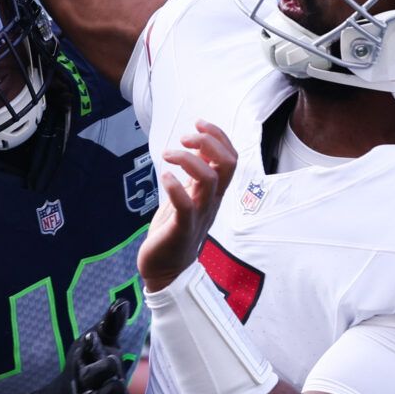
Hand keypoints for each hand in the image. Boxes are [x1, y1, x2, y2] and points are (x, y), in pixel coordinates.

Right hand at [26, 297, 137, 393]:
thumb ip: (110, 325)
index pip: (85, 349)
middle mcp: (86, 380)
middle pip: (92, 374)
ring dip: (110, 390)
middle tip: (113, 361)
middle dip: (103, 367)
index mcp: (84, 358)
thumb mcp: (99, 344)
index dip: (90, 344)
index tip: (91, 336)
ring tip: (118, 384)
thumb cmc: (91, 365)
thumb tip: (122, 302)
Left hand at [138, 121, 237, 291]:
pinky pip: (185, 204)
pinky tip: (163, 177)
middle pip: (228, 164)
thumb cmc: (175, 231)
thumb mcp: (188, 196)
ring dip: (188, 158)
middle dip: (208, 141)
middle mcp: (211, 201)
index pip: (230, 157)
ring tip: (168, 154)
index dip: (218, 135)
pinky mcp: (181, 228)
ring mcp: (198, 214)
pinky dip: (174, 186)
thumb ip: (195, 175)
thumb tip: (199, 148)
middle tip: (185, 137)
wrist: (166, 271)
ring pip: (209, 179)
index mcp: (214, 193)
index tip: (198, 123)